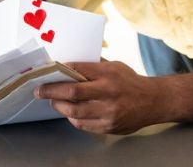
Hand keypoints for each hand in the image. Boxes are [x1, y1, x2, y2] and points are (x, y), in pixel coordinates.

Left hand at [34, 60, 165, 134]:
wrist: (153, 101)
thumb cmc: (130, 81)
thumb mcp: (113, 66)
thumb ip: (92, 67)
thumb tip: (66, 66)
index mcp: (108, 74)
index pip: (77, 70)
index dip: (59, 71)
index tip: (46, 72)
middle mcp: (108, 93)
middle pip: (72, 93)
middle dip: (51, 92)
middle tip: (39, 91)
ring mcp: (109, 112)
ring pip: (74, 112)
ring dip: (59, 106)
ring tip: (53, 102)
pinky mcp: (109, 126)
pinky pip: (83, 124)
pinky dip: (73, 118)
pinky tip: (69, 112)